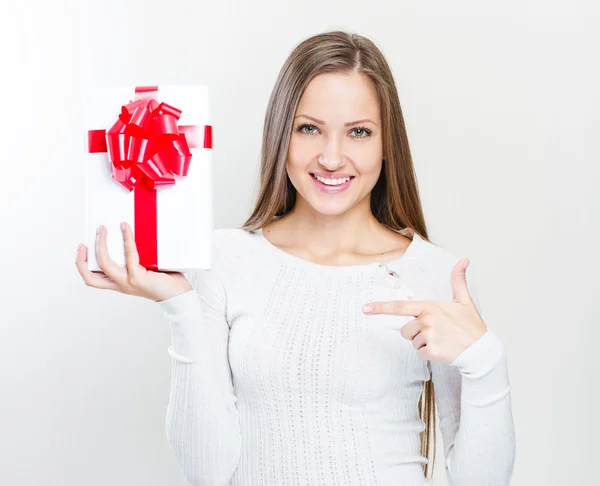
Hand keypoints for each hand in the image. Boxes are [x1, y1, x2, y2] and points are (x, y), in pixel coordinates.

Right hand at [75, 222, 192, 301]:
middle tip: (84, 242)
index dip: (82, 265)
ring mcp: (128, 282)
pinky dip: (126, 239)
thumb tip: (129, 236)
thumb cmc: (165, 281)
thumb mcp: (144, 270)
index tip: (82, 248)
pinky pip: (129, 255)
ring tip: (103, 230)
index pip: (93, 279)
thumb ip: (134, 259)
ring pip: (105, 264)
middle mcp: (120, 285)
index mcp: (119, 284)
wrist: (179, 295)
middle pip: (90, 277)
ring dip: (101, 244)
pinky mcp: (138, 277)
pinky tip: (126, 228)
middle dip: (81, 259)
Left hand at [361, 259, 486, 362]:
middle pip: (406, 330)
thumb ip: (458, 280)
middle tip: (437, 332)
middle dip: (417, 333)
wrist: (482, 349)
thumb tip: (463, 260)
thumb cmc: (471, 325)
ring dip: (424, 344)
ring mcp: (429, 336)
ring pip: (413, 342)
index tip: (365, 308)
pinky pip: (420, 354)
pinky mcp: (432, 351)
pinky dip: (430, 354)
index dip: (381, 307)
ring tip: (442, 340)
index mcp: (430, 307)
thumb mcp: (464, 301)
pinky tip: (443, 350)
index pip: (400, 307)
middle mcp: (427, 320)